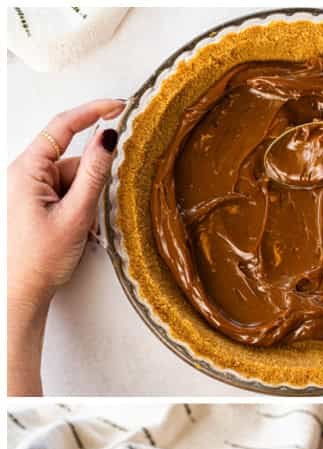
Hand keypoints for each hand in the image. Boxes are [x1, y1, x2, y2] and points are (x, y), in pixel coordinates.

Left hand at [7, 98, 123, 395]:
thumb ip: (95, 173)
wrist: (24, 289)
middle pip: (75, 157)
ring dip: (90, 199)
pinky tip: (82, 228)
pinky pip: (73, 191)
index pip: (63, 127)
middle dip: (94, 180)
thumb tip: (109, 137)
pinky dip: (85, 206)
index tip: (120, 105)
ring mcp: (36, 186)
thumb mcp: (75, 214)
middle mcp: (29, 172)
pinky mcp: (43, 200)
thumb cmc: (41, 257)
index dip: (92, 111)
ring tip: (85, 227)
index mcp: (28, 169)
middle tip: (96, 207)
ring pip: (78, 177)